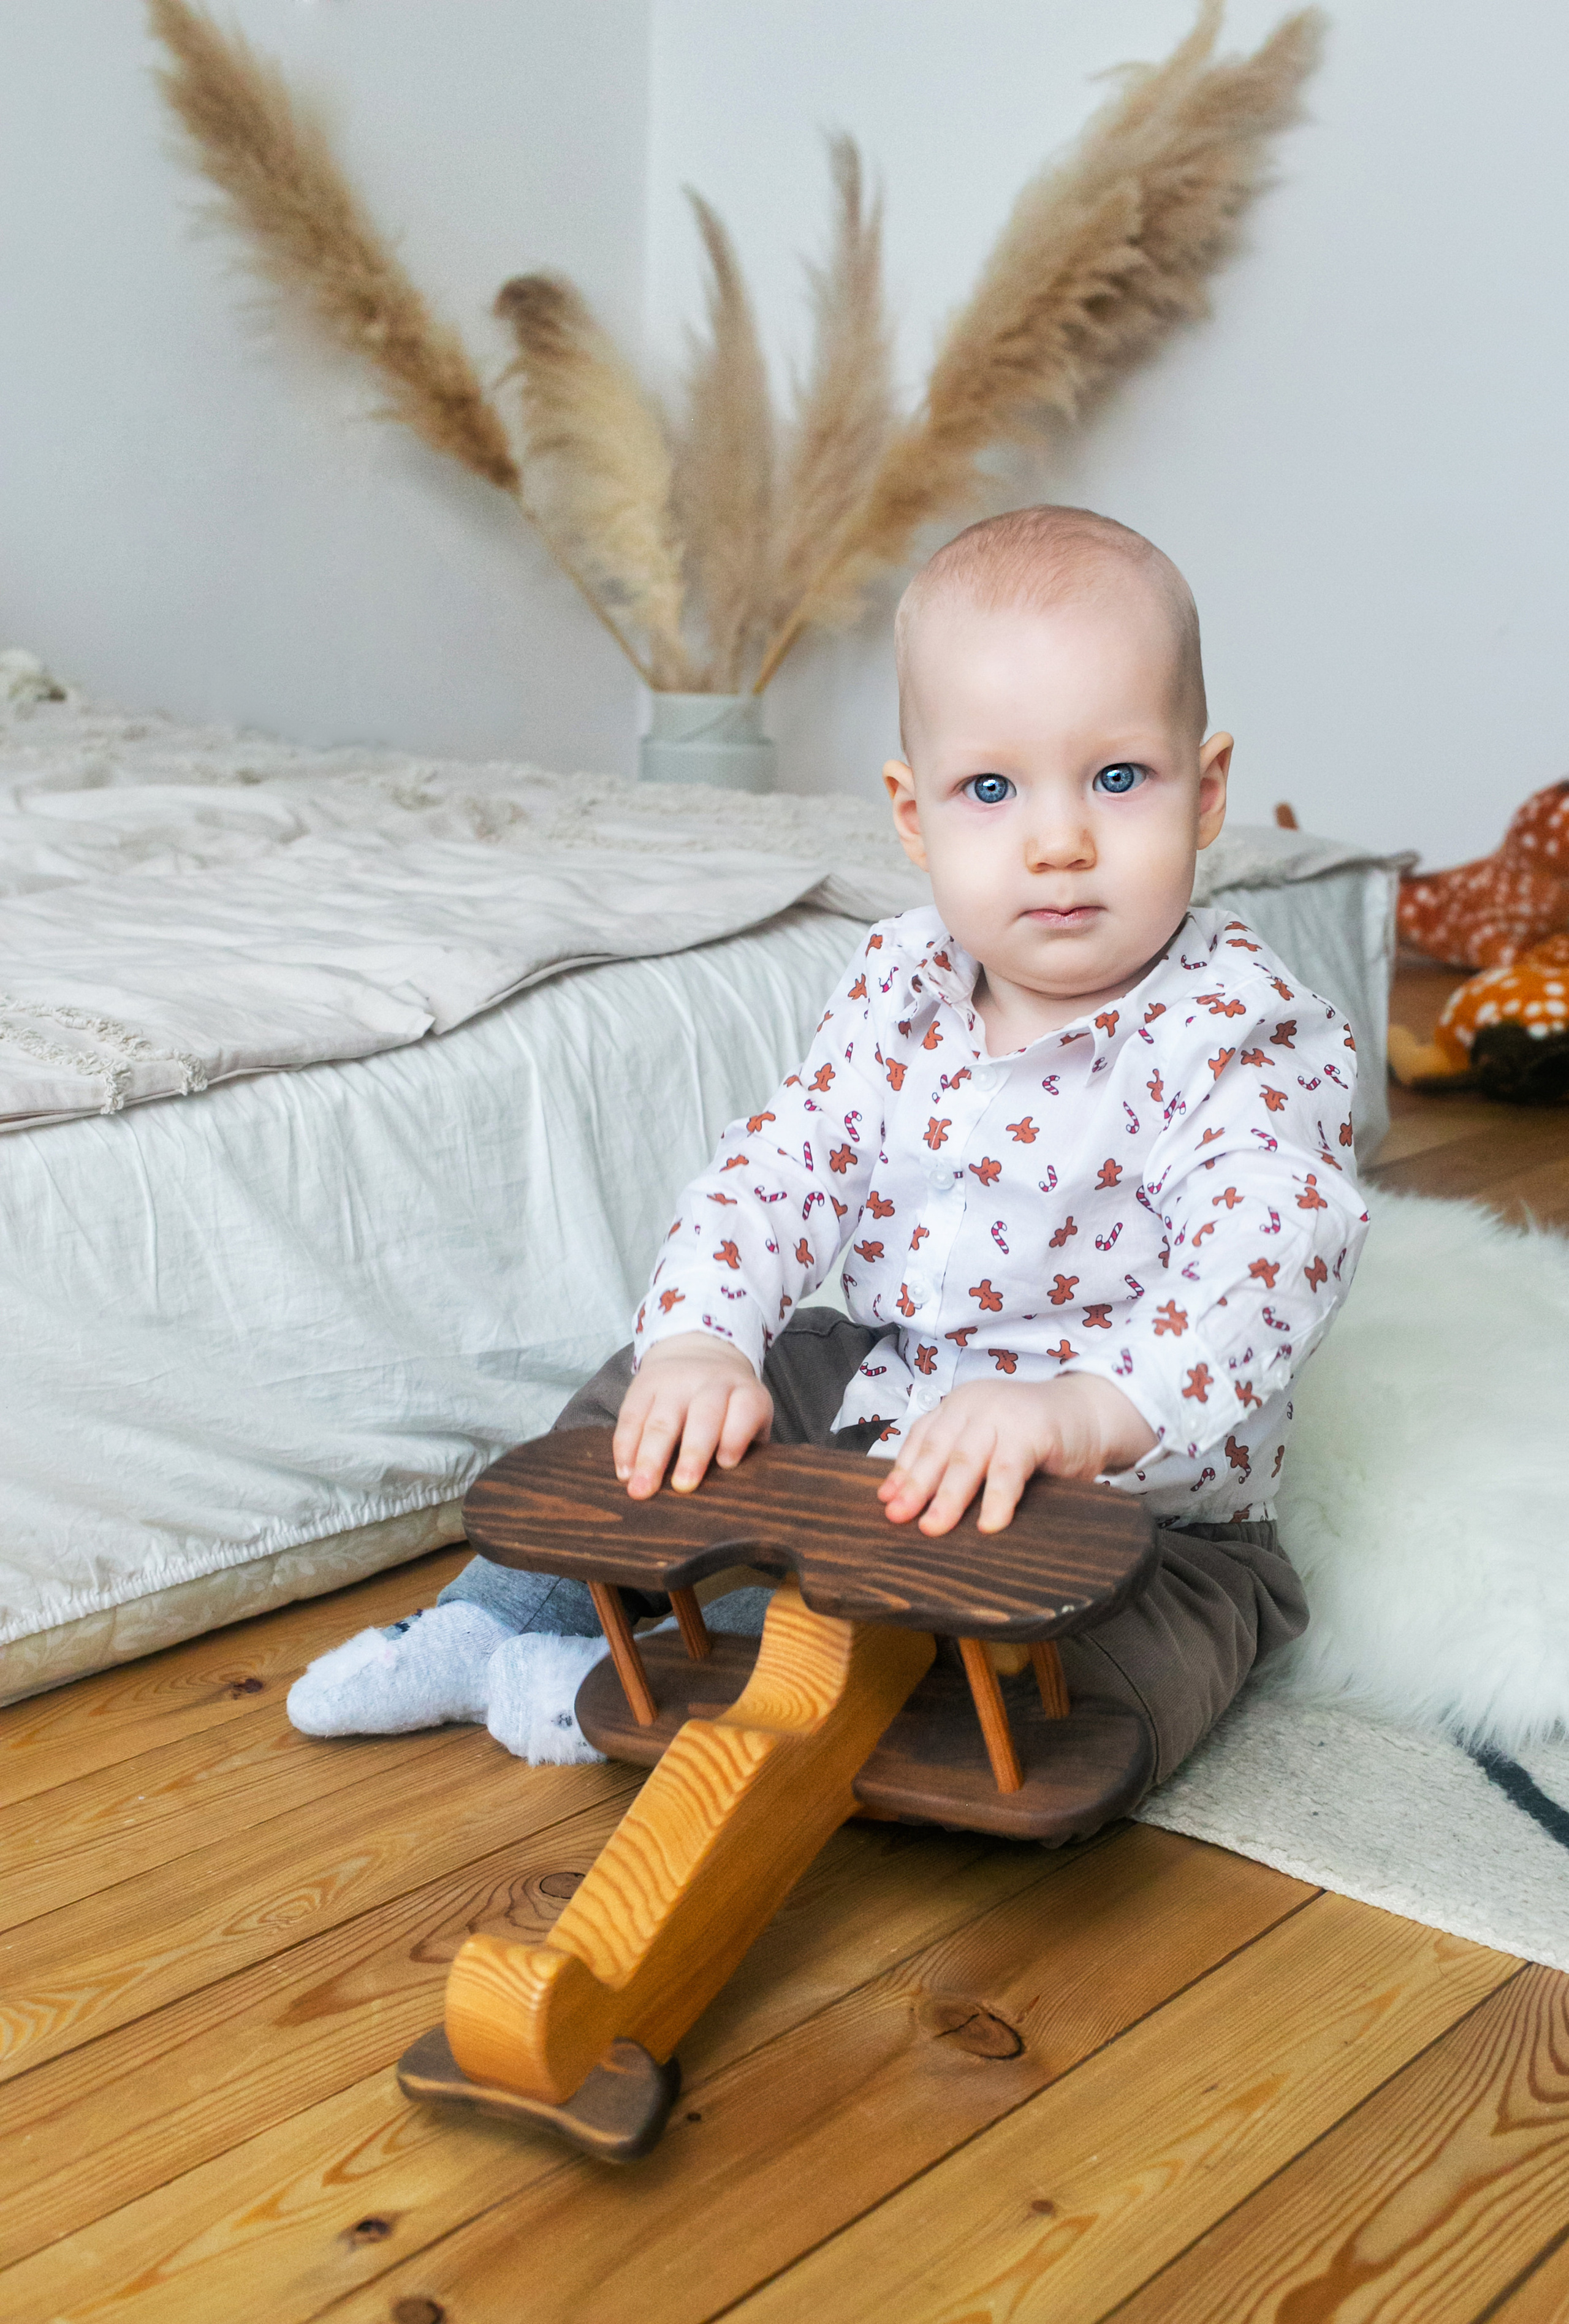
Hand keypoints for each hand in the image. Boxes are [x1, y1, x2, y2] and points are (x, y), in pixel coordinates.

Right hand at [613, 1332, 772, 1498]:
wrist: (700, 1354)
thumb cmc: (730, 1407)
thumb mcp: (751, 1418)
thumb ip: (749, 1449)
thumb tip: (736, 1491)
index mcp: (745, 1393)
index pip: (745, 1410)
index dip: (736, 1435)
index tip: (727, 1464)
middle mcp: (711, 1383)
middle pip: (703, 1417)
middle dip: (693, 1453)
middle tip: (683, 1486)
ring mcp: (674, 1382)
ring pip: (661, 1420)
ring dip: (649, 1458)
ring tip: (640, 1489)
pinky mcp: (643, 1386)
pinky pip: (631, 1416)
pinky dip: (625, 1447)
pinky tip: (624, 1473)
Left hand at [877, 1375, 1157, 1536]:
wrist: (1091, 1411)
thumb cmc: (1035, 1434)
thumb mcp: (989, 1442)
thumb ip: (958, 1460)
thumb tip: (912, 1502)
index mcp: (959, 1407)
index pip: (921, 1440)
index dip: (902, 1472)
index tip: (886, 1501)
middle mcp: (974, 1405)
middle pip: (937, 1451)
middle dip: (915, 1488)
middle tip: (898, 1519)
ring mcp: (1003, 1415)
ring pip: (966, 1461)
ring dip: (947, 1498)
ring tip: (934, 1528)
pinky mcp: (1034, 1431)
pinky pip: (1009, 1470)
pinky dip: (997, 1499)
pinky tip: (990, 1525)